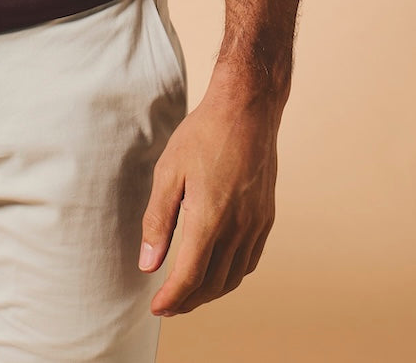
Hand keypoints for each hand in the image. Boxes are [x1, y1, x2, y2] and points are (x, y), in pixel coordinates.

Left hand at [137, 68, 281, 315]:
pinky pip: (250, 260)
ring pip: (234, 277)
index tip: (156, 308)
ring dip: (210, 292)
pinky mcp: (266, 216)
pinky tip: (218, 269)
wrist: (247, 108)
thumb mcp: (168, 171)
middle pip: (213, 284)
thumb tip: (148, 264)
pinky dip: (232, 274)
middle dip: (188, 301)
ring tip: (189, 293)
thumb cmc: (203, 134)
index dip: (172, 298)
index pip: (190, 276)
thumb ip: (158, 220)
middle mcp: (238, 227)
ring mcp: (256, 223)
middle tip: (168, 304)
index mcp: (210, 217)